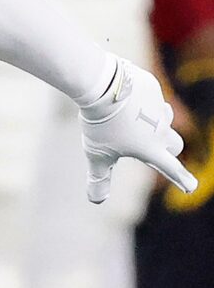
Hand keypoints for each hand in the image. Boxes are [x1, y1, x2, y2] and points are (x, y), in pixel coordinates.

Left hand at [79, 55, 192, 202]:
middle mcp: (161, 130)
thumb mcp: (96, 156)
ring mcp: (159, 107)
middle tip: (150, 147)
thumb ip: (99, 179)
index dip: (181, 179)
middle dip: (167, 148)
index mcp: (151, 149)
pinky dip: (139, 99)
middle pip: (175, 144)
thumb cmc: (100, 124)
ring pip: (165, 117)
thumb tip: (96, 200)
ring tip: (132, 118)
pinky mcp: (153, 88)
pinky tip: (121, 95)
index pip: (171, 168)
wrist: (103, 87)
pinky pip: (149, 96)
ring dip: (155, 121)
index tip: (191, 186)